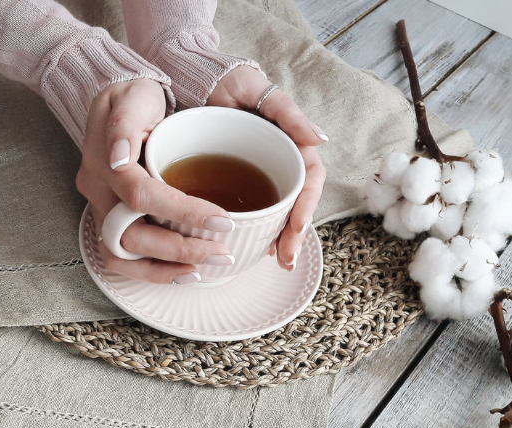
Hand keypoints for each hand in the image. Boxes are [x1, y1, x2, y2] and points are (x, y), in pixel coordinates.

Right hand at [76, 79, 233, 283]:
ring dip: (165, 269)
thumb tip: (120, 158)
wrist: (117, 106)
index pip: (142, 196)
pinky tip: (186, 272)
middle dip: (179, 250)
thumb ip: (125, 122)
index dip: (184, 212)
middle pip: (130, 236)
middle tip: (222, 251)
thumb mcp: (134, 95)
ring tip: (203, 270)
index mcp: (104, 161)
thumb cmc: (134, 97)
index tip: (225, 220)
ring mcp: (101, 210)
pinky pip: (124, 259)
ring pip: (121, 257)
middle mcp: (98, 192)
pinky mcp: (110, 222)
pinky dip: (154, 271)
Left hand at [208, 66, 326, 270]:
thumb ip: (287, 113)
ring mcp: (259, 174)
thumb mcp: (256, 89)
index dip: (306, 206)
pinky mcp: (238, 182)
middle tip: (286, 259)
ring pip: (279, 212)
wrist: (191, 81)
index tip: (297, 228)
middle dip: (294, 234)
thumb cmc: (226, 81)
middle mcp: (279, 161)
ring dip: (281, 239)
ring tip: (277, 261)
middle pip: (296, 204)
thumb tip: (320, 140)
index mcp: (290, 143)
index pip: (309, 180)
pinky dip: (259, 230)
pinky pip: (255, 210)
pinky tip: (256, 247)